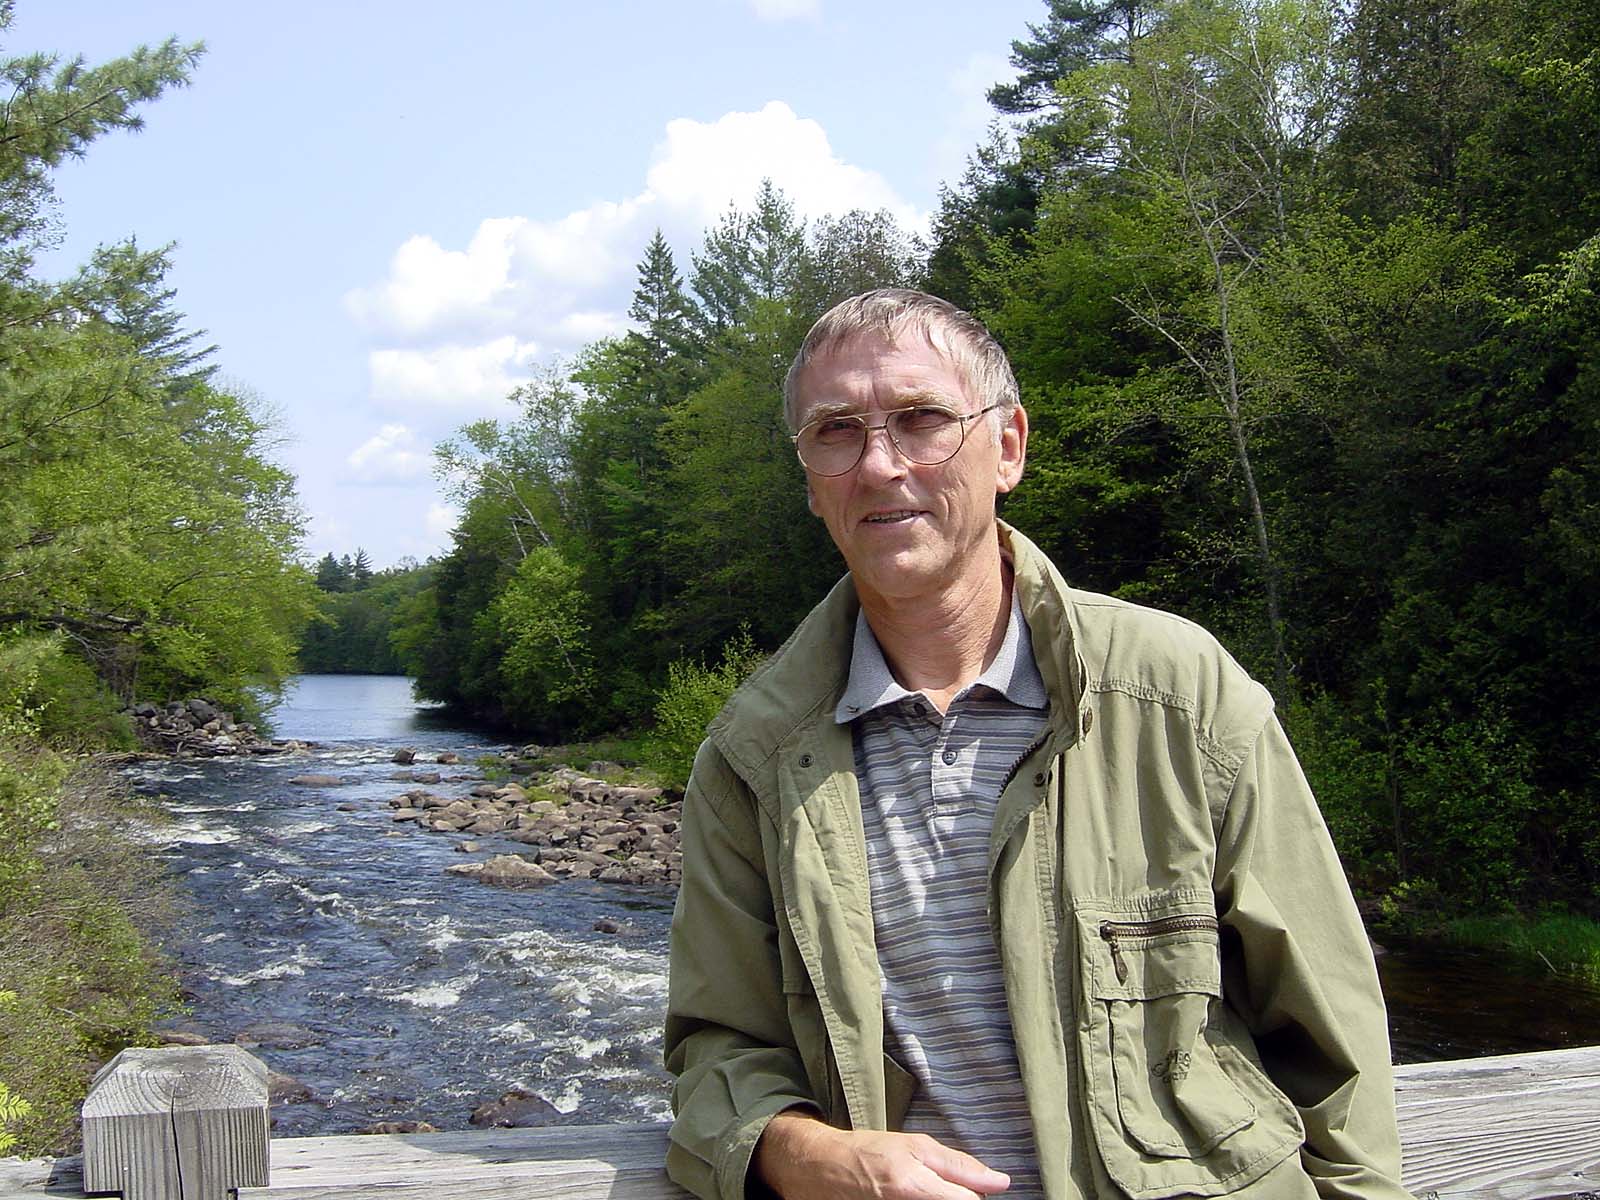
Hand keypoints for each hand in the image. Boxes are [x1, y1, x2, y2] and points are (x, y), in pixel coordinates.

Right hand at [754, 1110, 1010, 1199]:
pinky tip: (911, 1199)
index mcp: (914, 1188)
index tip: (974, 1190)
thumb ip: (960, 1166)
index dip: (976, 1197)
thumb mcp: (915, 1146)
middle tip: (938, 1188)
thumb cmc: (868, 1152)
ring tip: (921, 1193)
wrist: (819, 1169)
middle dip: (956, 1199)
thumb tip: (1001, 1182)